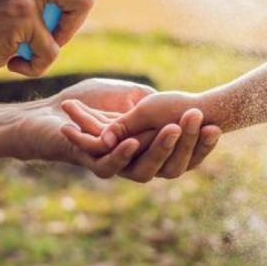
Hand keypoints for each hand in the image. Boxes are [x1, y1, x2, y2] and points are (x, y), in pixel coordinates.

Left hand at [13, 79, 220, 181]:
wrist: (50, 112)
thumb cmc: (90, 101)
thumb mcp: (132, 96)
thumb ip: (154, 104)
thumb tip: (187, 106)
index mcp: (150, 149)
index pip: (184, 154)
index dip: (201, 144)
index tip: (216, 126)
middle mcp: (136, 163)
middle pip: (170, 165)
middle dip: (186, 142)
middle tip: (197, 119)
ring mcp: (115, 166)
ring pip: (144, 169)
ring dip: (159, 148)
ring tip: (172, 128)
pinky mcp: (91, 164)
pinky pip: (110, 167)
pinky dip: (121, 155)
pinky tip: (131, 142)